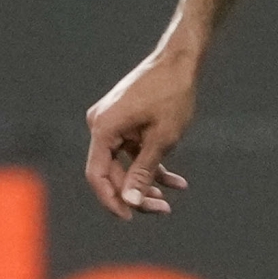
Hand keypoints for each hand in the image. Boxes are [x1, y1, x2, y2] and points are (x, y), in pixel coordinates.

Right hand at [82, 49, 197, 218]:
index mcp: (103, 128)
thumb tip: (130, 200)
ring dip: (145, 183)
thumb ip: (143, 171)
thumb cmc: (172, 95)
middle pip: (111, 171)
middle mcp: (100, 125)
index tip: (130, 217)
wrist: (180, 61)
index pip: (97, 175)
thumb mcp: (162, 139)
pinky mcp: (123, 122)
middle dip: (135, 193)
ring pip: (123, 164)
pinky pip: (132, 150)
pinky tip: (176, 182)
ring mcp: (111, 123)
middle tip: (163, 210)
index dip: (111, 199)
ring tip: (168, 201)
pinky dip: (151, 165)